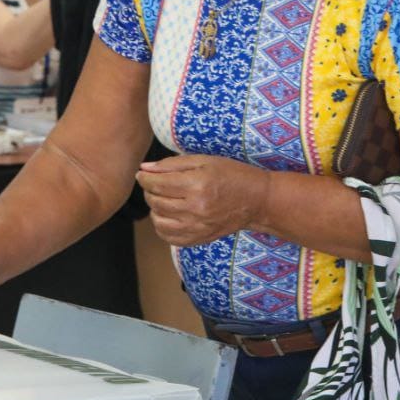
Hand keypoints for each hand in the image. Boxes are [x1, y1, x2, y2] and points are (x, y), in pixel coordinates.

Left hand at [136, 154, 270, 246]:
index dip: (144, 178)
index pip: (157, 184)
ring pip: (159, 221)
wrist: (257, 200)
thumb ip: (172, 164)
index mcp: (197, 185)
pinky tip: (168, 215)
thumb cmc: (232, 175)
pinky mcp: (199, 239)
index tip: (142, 174)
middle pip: (156, 202)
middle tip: (153, 184)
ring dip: (154, 208)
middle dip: (149, 191)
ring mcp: (197, 227)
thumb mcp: (204, 160)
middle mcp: (196, 209)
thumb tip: (144, 169)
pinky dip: (162, 226)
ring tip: (162, 199)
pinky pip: (168, 237)